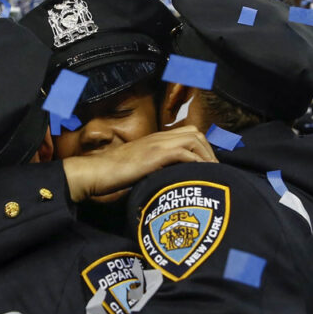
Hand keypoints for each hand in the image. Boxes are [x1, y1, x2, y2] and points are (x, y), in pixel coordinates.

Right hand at [63, 126, 216, 201]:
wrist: (97, 172)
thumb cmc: (114, 174)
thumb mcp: (138, 168)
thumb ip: (154, 168)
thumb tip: (169, 180)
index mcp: (155, 139)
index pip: (187, 133)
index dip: (202, 147)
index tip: (209, 165)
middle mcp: (159, 137)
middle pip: (195, 133)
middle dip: (209, 150)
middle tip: (215, 170)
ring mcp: (157, 143)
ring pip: (194, 139)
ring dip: (207, 156)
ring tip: (212, 173)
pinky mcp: (155, 154)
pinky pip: (185, 153)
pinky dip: (196, 162)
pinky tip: (199, 175)